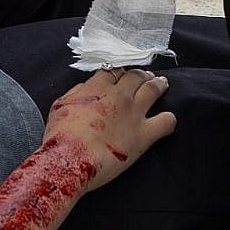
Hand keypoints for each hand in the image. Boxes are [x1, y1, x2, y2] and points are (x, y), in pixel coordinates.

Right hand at [43, 69, 176, 193]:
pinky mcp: (145, 134)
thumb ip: (77, 92)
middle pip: (135, 76)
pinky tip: (167, 119)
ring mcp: (134, 113)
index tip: (118, 77)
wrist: (72, 158)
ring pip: (153, 90)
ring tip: (162, 84)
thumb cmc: (60, 135)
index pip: (113, 71)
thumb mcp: (60, 105)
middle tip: (145, 77)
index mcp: (98, 87)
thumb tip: (87, 88)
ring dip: (158, 85)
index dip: (117, 73)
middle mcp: (120, 95)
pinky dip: (169, 119)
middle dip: (141, 75)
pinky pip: (166, 122)